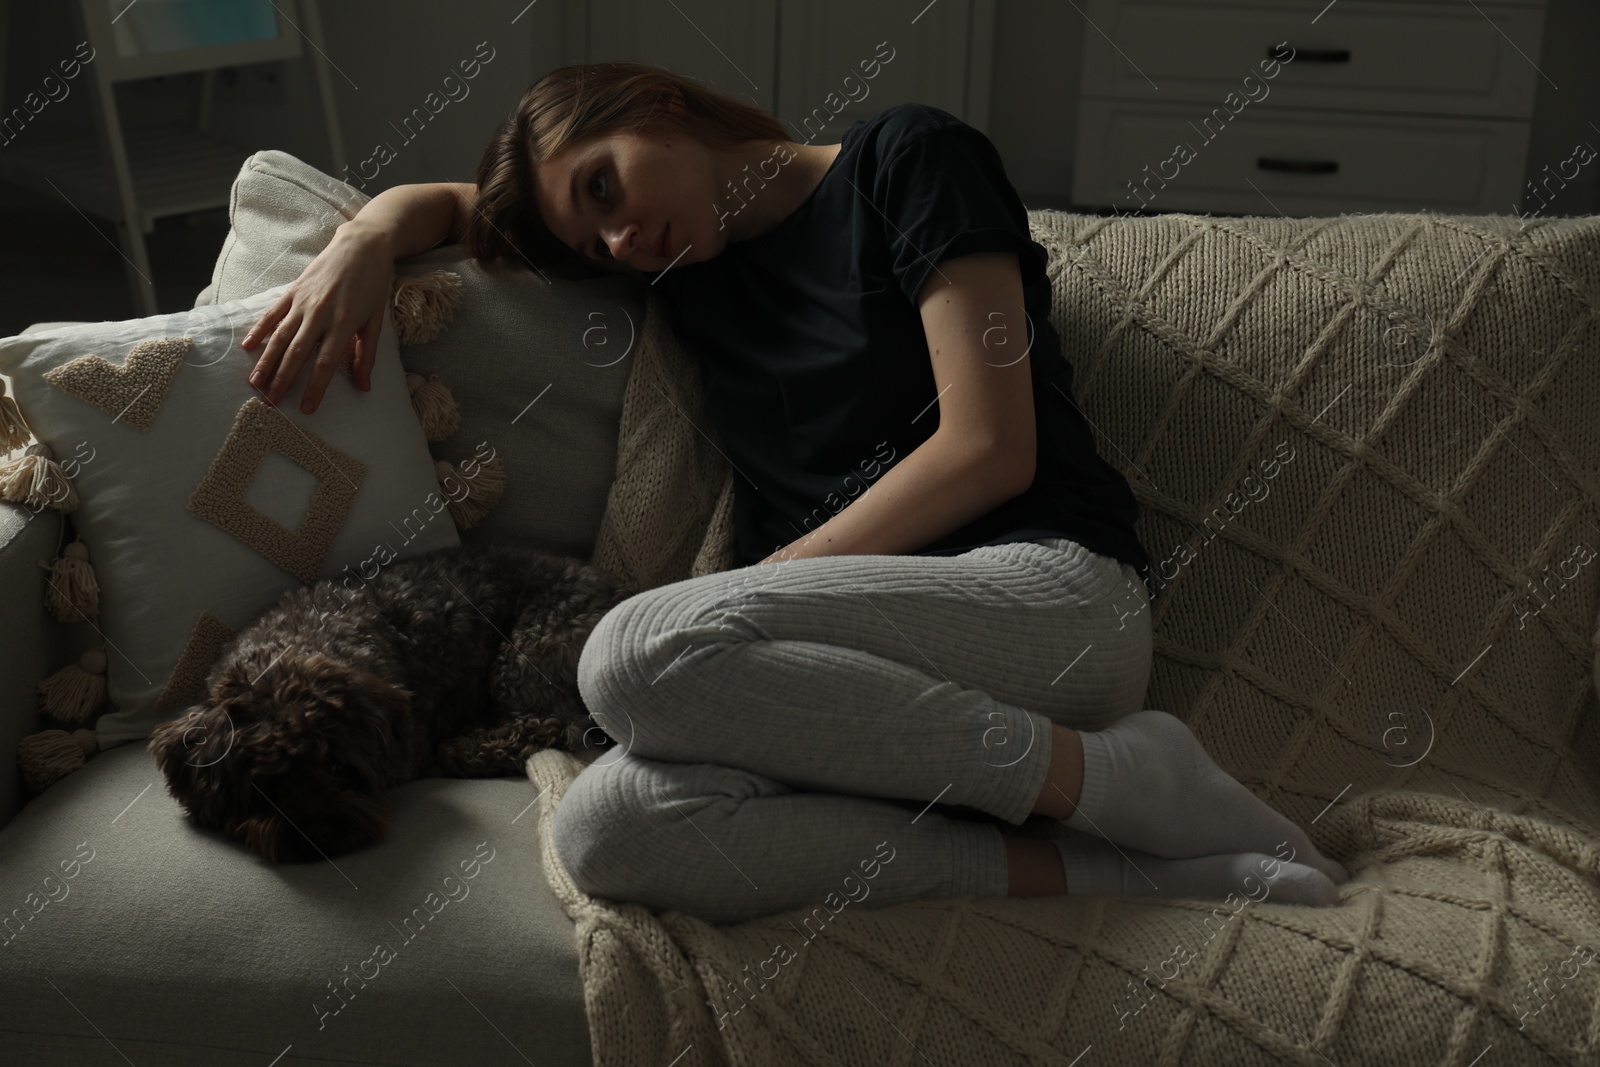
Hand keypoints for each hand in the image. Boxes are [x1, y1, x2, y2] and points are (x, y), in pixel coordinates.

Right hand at [241, 223, 395, 413]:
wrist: (361, 247)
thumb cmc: (372, 286)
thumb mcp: (375, 322)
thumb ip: (367, 355)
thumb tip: (364, 386)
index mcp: (343, 324)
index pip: (325, 364)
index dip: (315, 388)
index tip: (306, 409)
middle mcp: (320, 314)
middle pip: (296, 354)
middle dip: (283, 381)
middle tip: (271, 403)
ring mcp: (303, 302)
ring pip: (279, 337)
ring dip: (266, 362)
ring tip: (255, 383)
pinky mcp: (292, 291)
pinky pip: (272, 314)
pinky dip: (259, 330)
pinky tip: (248, 347)